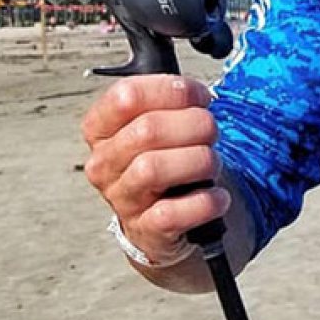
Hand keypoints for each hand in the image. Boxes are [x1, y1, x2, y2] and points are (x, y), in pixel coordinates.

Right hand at [82, 75, 230, 267]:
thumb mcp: (156, 125)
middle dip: (195, 125)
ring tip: (212, 164)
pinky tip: (218, 197)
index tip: (200, 97)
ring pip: (153, 169)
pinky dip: (205, 202)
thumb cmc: (162, 160)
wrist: (160, 221)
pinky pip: (172, 213)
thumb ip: (170, 101)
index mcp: (101, 129)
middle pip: (147, 130)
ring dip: (199, 161)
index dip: (173, 90)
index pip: (126, 96)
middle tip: (211, 132)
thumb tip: (198, 94)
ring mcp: (122, 199)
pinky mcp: (145, 229)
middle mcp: (104, 164)